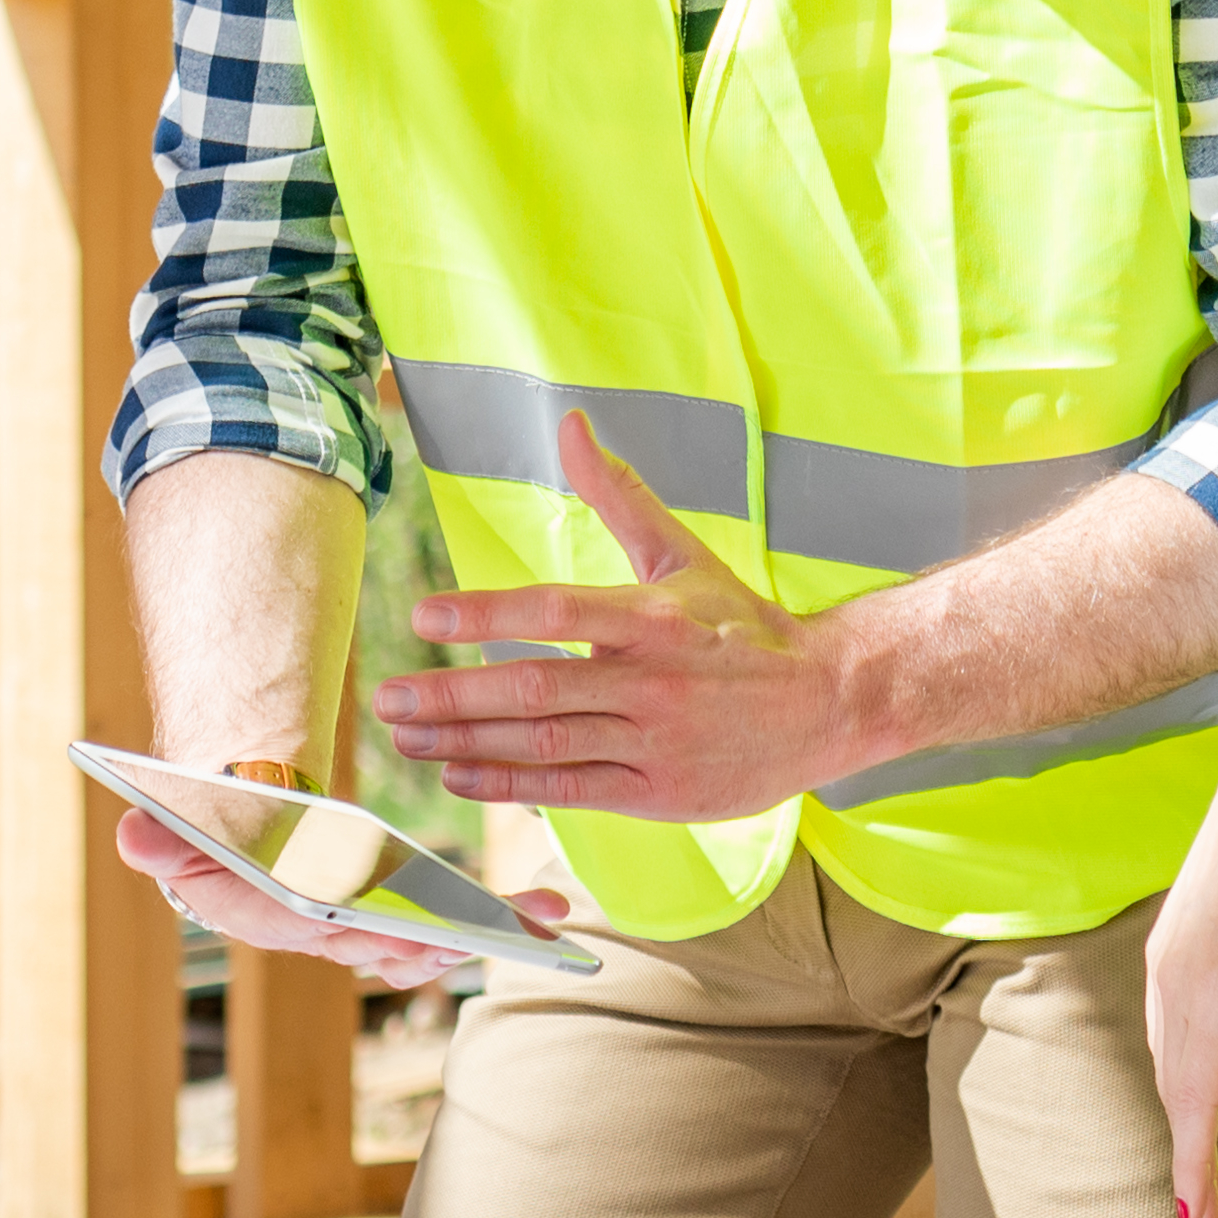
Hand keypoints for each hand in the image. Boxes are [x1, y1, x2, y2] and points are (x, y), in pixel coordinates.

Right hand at [112, 795, 549, 992]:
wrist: (244, 832)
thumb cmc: (214, 831)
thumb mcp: (182, 832)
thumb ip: (163, 840)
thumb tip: (134, 837)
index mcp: (271, 918)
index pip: (303, 927)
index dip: (338, 924)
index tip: (367, 920)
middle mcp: (324, 938)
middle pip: (377, 945)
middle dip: (421, 940)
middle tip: (460, 932)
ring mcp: (371, 933)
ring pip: (427, 944)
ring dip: (478, 937)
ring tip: (530, 923)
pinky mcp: (408, 919)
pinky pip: (458, 926)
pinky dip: (504, 922)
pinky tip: (551, 911)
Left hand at [373, 412, 880, 822]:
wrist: (829, 703)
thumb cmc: (743, 627)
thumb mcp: (683, 555)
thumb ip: (618, 494)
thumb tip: (571, 424)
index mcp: (654, 617)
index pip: (558, 611)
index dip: (487, 613)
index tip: (422, 616)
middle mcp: (652, 682)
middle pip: (535, 690)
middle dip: (453, 695)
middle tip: (387, 696)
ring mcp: (654, 742)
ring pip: (544, 746)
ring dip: (466, 743)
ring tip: (406, 737)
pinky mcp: (657, 793)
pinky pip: (568, 791)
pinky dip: (507, 786)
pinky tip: (457, 775)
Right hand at [1141, 737, 1217, 1217]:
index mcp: (1214, 991)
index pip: (1199, 1101)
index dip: (1195, 1168)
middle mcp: (1174, 985)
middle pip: (1176, 1092)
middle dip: (1190, 1160)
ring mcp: (1163, 967)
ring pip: (1167, 1063)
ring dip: (1184, 1119)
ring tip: (1203, 1177)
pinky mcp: (1165, 954)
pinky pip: (1166, 1032)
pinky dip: (1180, 1077)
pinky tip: (1200, 1097)